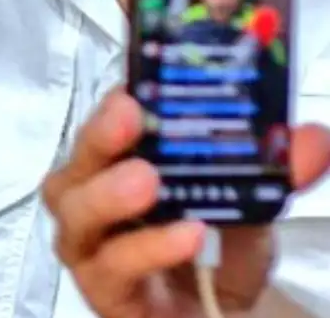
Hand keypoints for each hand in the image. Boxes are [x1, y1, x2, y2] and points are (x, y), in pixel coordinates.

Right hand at [42, 90, 329, 316]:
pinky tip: (187, 235)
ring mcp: (89, 246)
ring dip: (107, 194)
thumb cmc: (219, 250)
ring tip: (146, 181)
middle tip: (129, 115)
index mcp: (118, 164)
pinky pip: (110, 267)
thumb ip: (275, 172)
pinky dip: (147, 247)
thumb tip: (313, 139)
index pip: (104, 124)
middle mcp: (91, 199)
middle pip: (74, 163)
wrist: (219, 312)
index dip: (114, 102)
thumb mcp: (251, 204)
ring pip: (74, 214)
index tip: (137, 85)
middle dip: (98, 137)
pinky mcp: (101, 290)